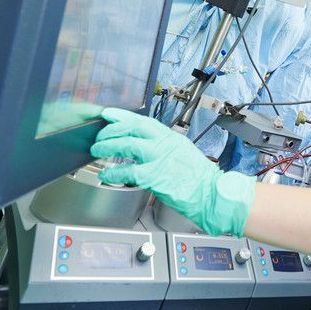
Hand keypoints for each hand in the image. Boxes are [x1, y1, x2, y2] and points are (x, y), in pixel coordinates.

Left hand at [90, 108, 255, 235]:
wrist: (213, 194)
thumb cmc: (200, 179)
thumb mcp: (183, 154)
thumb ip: (164, 148)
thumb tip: (145, 146)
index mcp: (171, 138)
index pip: (143, 121)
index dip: (123, 116)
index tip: (110, 114)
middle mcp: (165, 144)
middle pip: (132, 128)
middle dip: (112, 129)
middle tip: (100, 135)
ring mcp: (159, 159)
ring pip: (127, 145)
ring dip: (108, 146)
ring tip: (97, 150)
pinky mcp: (155, 176)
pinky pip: (128, 171)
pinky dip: (114, 172)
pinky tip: (107, 174)